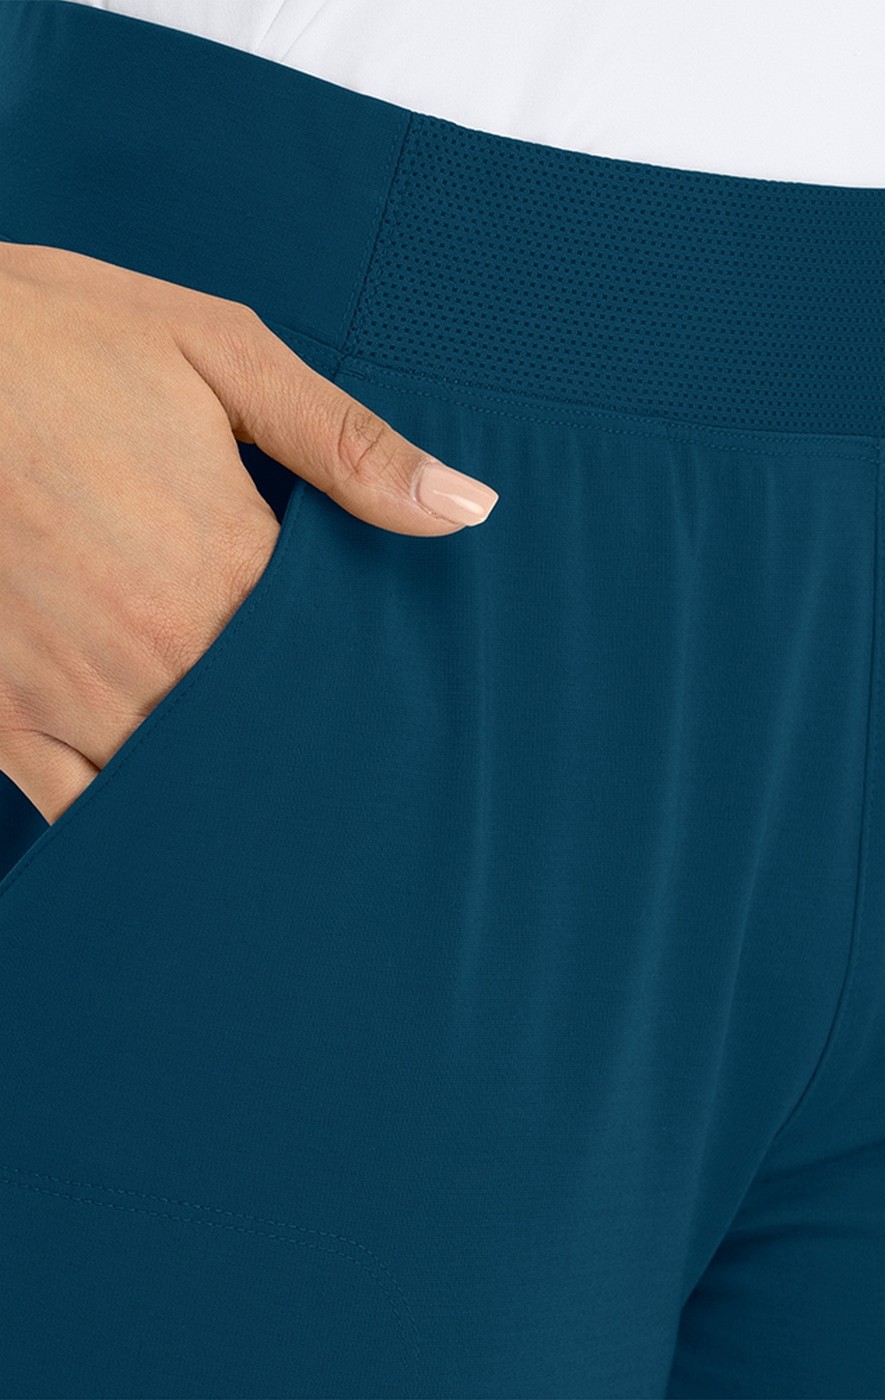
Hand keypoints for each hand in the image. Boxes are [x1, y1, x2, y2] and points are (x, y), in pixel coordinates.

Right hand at [0, 241, 498, 823]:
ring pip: (187, 780)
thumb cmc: (53, 340)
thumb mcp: (218, 355)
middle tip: (342, 750)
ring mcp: (75, 694)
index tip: (390, 684)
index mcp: (228, 562)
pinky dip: (132, 818)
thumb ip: (346, 445)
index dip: (367, 673)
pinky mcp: (1, 716)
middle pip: (272, 730)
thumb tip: (468, 508)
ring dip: (231, 782)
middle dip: (308, 737)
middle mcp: (160, 648)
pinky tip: (168, 810)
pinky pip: (83, 809)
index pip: (338, 660)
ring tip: (269, 786)